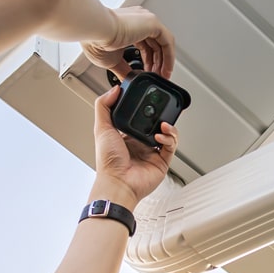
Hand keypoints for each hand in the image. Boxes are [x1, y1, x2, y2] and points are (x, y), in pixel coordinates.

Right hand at [82, 6, 174, 78]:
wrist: (94, 30)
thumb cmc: (94, 39)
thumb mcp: (112, 61)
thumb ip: (123, 69)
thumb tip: (128, 80)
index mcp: (127, 25)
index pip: (144, 43)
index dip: (148, 61)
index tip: (149, 73)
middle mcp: (138, 20)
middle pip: (155, 44)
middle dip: (157, 63)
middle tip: (158, 77)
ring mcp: (146, 20)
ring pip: (163, 43)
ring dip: (165, 62)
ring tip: (162, 77)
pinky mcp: (152, 22)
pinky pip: (167, 42)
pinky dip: (169, 57)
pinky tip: (166, 69)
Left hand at [91, 85, 178, 206]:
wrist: (118, 183)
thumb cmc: (108, 162)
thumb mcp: (101, 128)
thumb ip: (104, 106)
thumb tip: (114, 89)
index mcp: (126, 135)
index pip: (139, 117)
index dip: (145, 108)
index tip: (148, 99)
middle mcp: (140, 143)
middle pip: (155, 124)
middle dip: (160, 116)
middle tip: (161, 109)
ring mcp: (152, 152)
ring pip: (167, 133)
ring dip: (168, 126)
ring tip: (163, 123)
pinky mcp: (162, 161)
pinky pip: (171, 146)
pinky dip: (170, 138)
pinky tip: (161, 135)